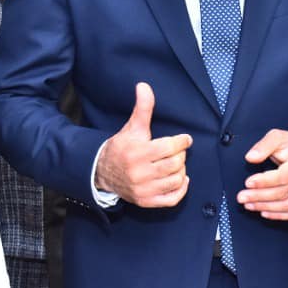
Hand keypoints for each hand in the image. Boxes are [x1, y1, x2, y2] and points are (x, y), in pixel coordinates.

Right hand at [94, 83, 191, 206]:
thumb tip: (144, 85)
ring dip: (181, 170)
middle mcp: (140, 173)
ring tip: (176, 163)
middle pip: (175, 164)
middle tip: (177, 151)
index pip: (170, 148)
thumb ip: (142, 107)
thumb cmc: (121, 147)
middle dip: (181, 155)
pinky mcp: (145, 201)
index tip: (185, 139)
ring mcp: (143, 189)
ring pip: (176, 180)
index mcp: (137, 153)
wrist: (102, 172)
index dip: (182, 142)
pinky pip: (172, 199)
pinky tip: (180, 179)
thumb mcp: (132, 127)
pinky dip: (181, 189)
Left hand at [236, 130, 287, 219]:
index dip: (264, 182)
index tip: (248, 183)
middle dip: (260, 197)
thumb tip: (250, 157)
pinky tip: (264, 213)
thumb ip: (264, 146)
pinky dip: (278, 215)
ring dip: (266, 207)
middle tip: (242, 197)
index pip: (283, 176)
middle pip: (284, 192)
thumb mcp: (278, 137)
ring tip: (249, 205)